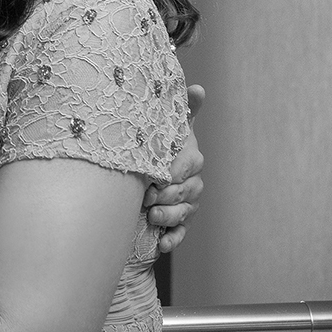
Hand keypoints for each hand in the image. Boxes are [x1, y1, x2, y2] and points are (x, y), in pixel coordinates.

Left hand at [144, 84, 204, 252]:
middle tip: (147, 197)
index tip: (155, 176)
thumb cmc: (153, 149)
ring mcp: (186, 205)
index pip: (188, 165)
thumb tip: (198, 88)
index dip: (173, 172)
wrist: (132, 183)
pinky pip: (180, 236)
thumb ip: (183, 110)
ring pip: (183, 213)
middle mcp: (191, 182)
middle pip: (185, 192)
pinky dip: (171, 240)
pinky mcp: (178, 226)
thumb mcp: (164, 129)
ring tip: (151, 216)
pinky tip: (162, 243)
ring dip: (167, 217)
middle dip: (167, 196)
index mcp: (188, 158)